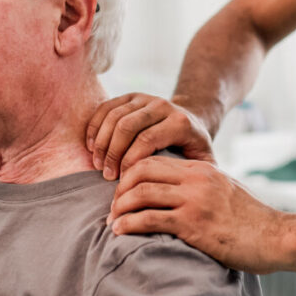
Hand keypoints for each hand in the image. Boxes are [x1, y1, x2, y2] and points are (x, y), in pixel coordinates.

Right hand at [86, 93, 214, 179]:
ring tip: (98, 164)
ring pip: (114, 117)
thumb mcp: (203, 162)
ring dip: (101, 143)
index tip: (122, 181)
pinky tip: (91, 147)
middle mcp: (162, 105)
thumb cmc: (194, 150)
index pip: (147, 140)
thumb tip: (179, 199)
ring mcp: (146, 98)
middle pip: (126, 127)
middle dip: (112, 153)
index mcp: (180, 123)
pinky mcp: (131, 96)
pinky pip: (105, 107)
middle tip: (106, 176)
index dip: (130, 162)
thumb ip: (196, 177)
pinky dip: (94, 127)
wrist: (193, 121)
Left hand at [109, 156, 286, 274]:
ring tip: (112, 222)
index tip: (123, 192)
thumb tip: (178, 194)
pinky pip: (149, 219)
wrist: (277, 237)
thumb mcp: (226, 191)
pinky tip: (120, 232)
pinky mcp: (193, 225)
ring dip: (119, 208)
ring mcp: (194, 201)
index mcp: (202, 169)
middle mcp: (196, 180)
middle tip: (113, 207)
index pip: (154, 160)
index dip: (131, 174)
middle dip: (120, 189)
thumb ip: (203, 187)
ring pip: (140, 194)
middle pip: (141, 171)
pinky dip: (128, 225)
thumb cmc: (252, 221)